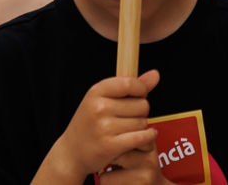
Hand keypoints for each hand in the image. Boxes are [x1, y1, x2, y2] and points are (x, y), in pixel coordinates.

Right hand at [38, 71, 158, 183]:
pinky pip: (141, 137)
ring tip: (129, 130)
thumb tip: (156, 74)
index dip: (141, 89)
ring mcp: (104, 127)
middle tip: (129, 118)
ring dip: (141, 127)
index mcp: (96, 91)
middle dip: (141, 112)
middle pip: (142, 104)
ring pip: (142, 122)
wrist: (71, 153)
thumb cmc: (90, 123)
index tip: (139, 96)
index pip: (130, 83)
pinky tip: (146, 137)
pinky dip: (148, 138)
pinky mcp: (110, 146)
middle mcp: (99, 107)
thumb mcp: (103, 99)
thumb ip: (131, 87)